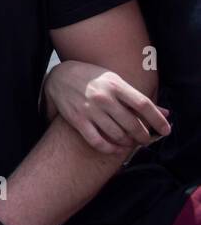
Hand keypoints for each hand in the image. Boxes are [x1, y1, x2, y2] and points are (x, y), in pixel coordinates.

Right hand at [44, 60, 169, 154]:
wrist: (59, 76)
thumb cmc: (92, 78)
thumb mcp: (114, 80)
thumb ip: (137, 98)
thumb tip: (166, 112)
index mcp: (115, 84)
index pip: (143, 104)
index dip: (158, 119)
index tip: (166, 130)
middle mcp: (103, 97)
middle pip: (132, 123)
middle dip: (143, 136)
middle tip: (146, 139)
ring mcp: (89, 109)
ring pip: (117, 135)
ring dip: (128, 143)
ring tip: (131, 142)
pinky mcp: (77, 120)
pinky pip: (98, 141)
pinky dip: (110, 149)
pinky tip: (116, 149)